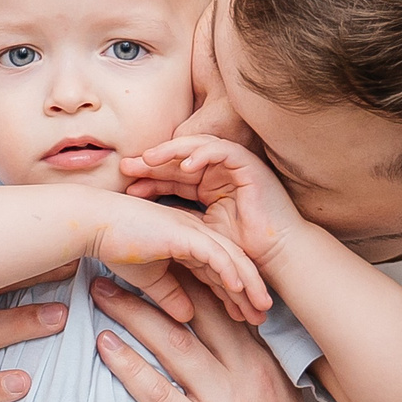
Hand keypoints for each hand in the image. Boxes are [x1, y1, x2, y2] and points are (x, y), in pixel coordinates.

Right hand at [91, 195, 268, 326]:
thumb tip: (185, 317)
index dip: (235, 295)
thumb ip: (169, 295)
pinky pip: (214, 253)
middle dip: (251, 291)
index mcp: (190, 243)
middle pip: (234, 264)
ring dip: (249, 283)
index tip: (248, 317)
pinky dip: (229, 270)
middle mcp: (197, 235)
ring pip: (231, 258)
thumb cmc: (115, 246)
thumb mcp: (148, 278)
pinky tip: (241, 288)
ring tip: (262, 306)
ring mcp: (193, 231)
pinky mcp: (184, 232)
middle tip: (264, 315)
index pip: (220, 271)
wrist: (95, 226)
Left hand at [91, 273, 345, 401]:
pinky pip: (157, 392)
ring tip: (99, 289)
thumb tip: (228, 349)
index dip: (191, 274)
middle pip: (197, 312)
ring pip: (174, 343)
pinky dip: (128, 365)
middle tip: (119, 255)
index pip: (226, 305)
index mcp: (266, 365)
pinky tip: (102, 345)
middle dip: (158, 279)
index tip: (159, 251)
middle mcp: (249, 377)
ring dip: (133, 312)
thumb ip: (255, 375)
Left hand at [123, 134, 306, 268]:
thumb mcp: (201, 229)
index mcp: (208, 185)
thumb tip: (147, 215)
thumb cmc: (242, 248)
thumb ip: (180, 216)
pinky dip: (203, 154)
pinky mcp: (248, 164)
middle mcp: (219, 171)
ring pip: (198, 147)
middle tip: (127, 165)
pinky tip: (184, 164)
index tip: (127, 185)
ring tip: (149, 159)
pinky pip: (222, 150)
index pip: (174, 176)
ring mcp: (234, 165)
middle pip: (180, 159)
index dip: (151, 179)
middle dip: (153, 162)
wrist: (275, 253)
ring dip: (172, 152)